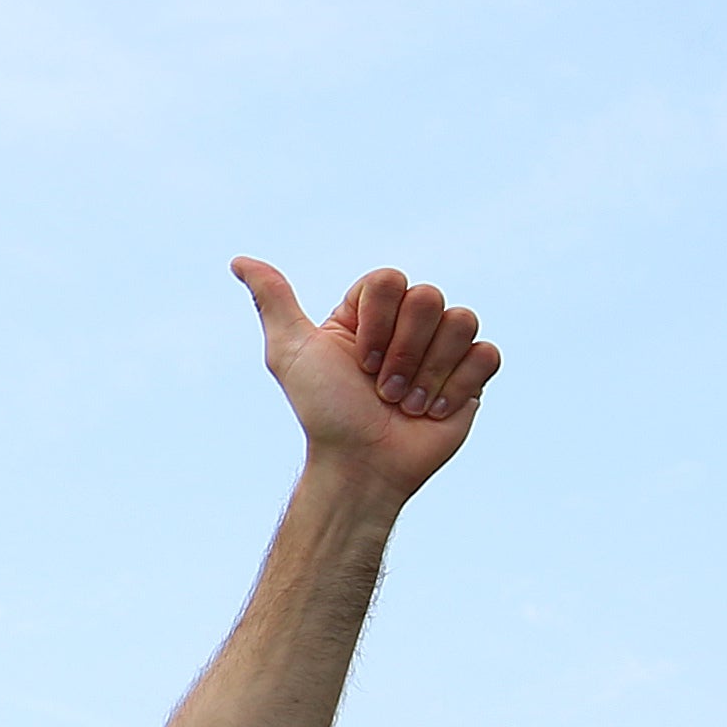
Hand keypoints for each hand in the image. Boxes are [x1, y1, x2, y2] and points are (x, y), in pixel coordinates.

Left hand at [234, 258, 501, 504]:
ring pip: (461, 322)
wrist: (361, 465)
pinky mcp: (472, 376)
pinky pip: (486, 354)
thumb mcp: (291, 353)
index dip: (377, 322)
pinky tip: (432, 412)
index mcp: (369, 311)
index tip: (357, 362)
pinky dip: (457, 387)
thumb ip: (273, 300)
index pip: (390, 279)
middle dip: (401, 352)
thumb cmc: (325, 412)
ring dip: (427, 373)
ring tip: (404, 405)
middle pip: (428, 298)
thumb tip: (239, 261)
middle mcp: (408, 323)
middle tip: (380, 389)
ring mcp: (443, 348)